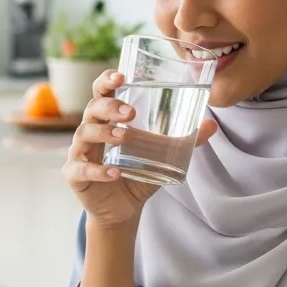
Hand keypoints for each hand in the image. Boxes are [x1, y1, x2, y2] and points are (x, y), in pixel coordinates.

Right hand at [63, 70, 218, 226]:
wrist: (122, 210)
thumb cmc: (136, 174)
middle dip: (110, 106)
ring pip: (84, 134)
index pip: (101, 92)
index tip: (120, 76)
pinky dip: (98, 170)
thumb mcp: (162, 156)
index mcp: (107, 120)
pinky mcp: (75, 175)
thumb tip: (211, 124)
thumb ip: (184, 141)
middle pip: (92, 108)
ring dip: (104, 132)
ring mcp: (80, 153)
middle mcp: (90, 131)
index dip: (106, 80)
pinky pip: (81, 169)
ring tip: (124, 137)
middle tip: (131, 112)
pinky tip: (115, 173)